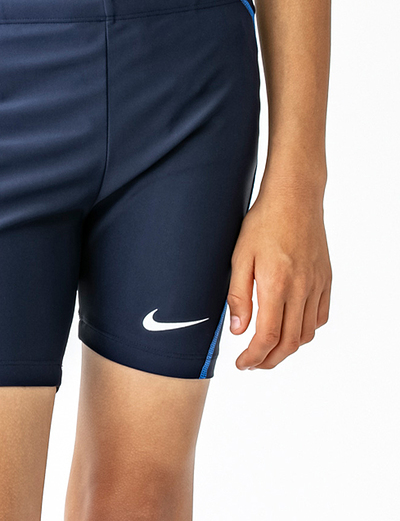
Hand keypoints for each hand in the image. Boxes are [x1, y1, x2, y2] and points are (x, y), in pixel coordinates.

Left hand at [227, 187, 331, 369]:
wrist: (295, 199)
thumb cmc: (262, 224)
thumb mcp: (240, 257)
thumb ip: (238, 295)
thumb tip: (238, 330)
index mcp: (276, 285)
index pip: (267, 336)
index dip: (254, 356)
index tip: (242, 364)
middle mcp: (301, 290)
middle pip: (289, 343)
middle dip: (269, 360)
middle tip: (253, 364)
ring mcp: (317, 285)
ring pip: (306, 333)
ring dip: (287, 349)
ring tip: (269, 349)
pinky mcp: (326, 279)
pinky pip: (320, 316)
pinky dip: (305, 331)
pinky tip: (291, 327)